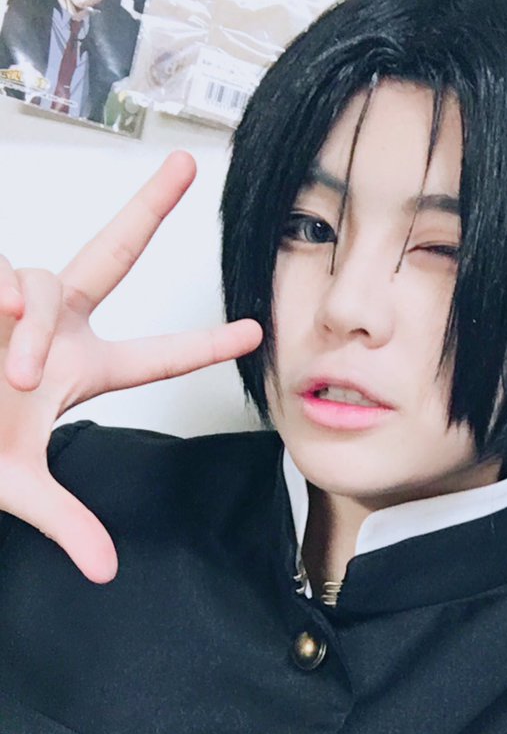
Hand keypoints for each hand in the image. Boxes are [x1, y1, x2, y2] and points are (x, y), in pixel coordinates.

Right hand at [0, 150, 261, 584]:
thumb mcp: (17, 486)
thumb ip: (66, 521)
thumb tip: (107, 571)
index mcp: (82, 367)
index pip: (156, 356)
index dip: (203, 344)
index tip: (254, 333)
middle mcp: (55, 324)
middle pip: (112, 252)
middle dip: (149, 207)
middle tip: (189, 162)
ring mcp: (14, 301)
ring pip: (39, 281)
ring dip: (32, 330)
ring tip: (17, 374)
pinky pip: (1, 280)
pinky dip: (2, 301)